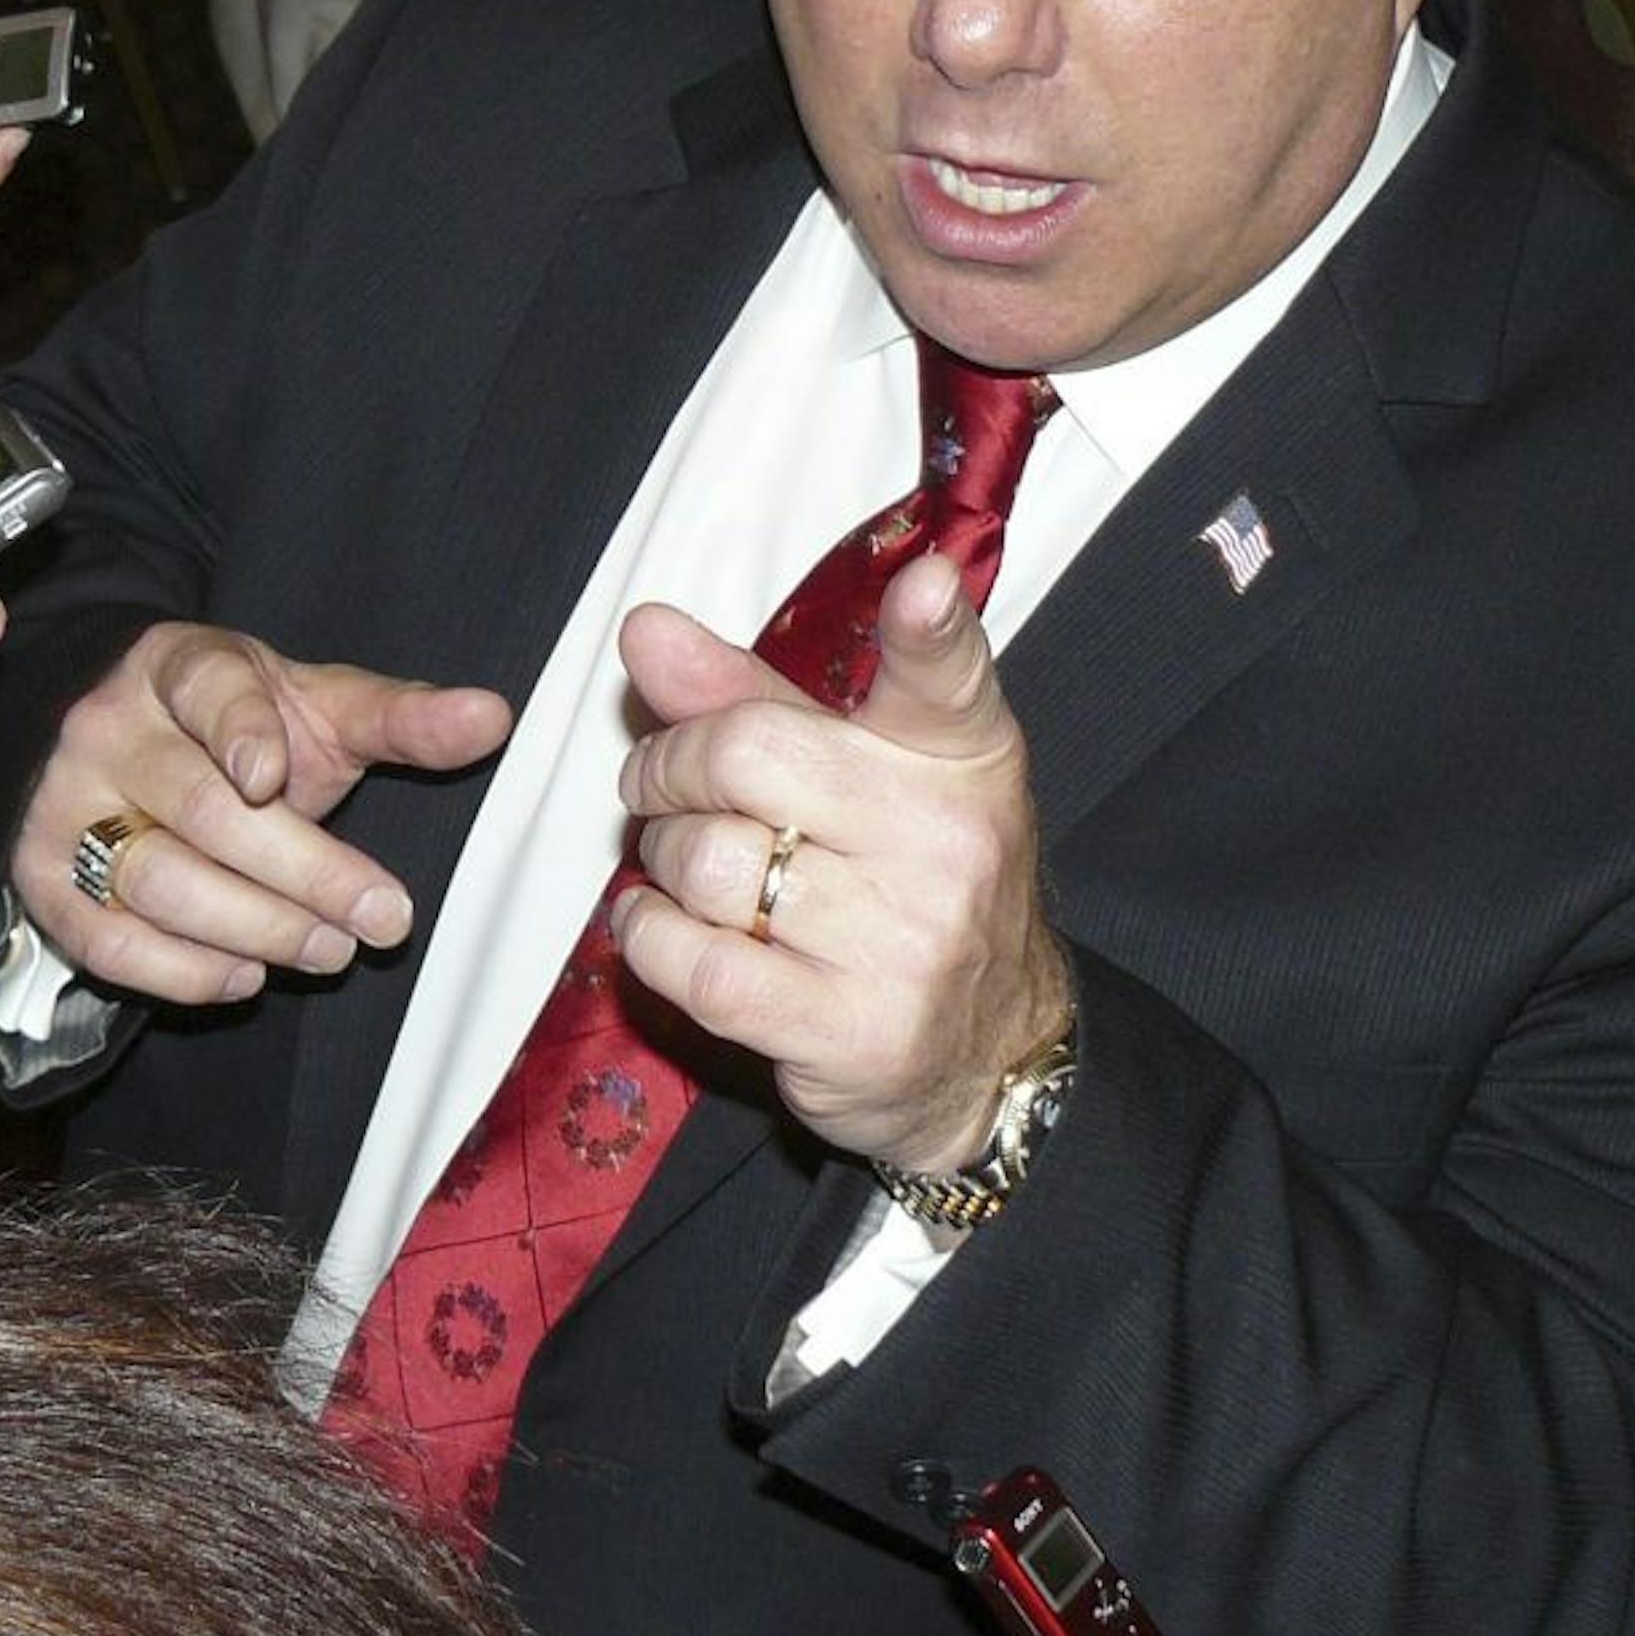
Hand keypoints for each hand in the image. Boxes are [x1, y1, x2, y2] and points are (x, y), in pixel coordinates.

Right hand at [13, 623, 511, 1004]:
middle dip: (304, 874)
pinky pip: (107, 940)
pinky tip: (249, 975)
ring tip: (331, 950)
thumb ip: (401, 716)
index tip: (274, 776)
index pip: (208, 690)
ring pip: (157, 882)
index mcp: (180, 667)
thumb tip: (494, 718)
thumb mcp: (317, 706)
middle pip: (204, 811)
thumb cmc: (240, 724)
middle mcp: (109, 730)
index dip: (239, 731)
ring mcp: (66, 806)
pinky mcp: (44, 878)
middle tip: (385, 919)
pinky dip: (183, 971)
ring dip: (255, 929)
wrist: (123, 742)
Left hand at [613, 551, 1070, 1168]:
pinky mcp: (854, 1032)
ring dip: (659, 858)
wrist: (991, 1048)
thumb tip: (644, 628)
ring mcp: (905, 942)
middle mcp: (946, 840)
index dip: (930, 626)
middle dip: (669, 767)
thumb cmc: (907, 880)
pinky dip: (650, 938)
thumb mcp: (858, 770)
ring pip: (707, 862)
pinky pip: (699, 967)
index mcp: (961, 754)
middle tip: (664, 785)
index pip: (947, 676)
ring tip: (680, 862)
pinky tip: (659, 925)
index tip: (920, 587)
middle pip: (746, 756)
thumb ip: (748, 696)